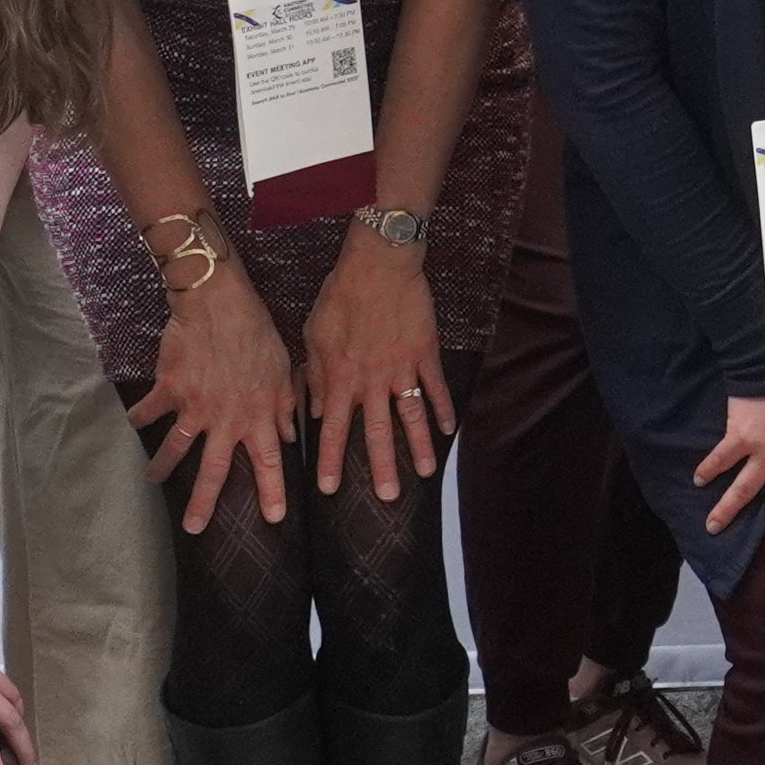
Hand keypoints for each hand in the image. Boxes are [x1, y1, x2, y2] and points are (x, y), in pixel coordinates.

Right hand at [129, 260, 296, 531]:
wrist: (219, 303)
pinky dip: (138, 417)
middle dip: (204, 502)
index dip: (272, 491)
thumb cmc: (256, 332)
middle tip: (194, 529)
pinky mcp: (169, 390)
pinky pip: (150, 410)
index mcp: (258, 414)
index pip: (268, 461)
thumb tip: (291, 435)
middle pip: (215, 469)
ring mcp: (195, 406)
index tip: (273, 518)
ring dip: (162, 466)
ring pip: (176, 447)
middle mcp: (226, 418)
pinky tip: (131, 424)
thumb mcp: (283, 369)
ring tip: (152, 479)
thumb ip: (286, 405)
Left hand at [300, 231, 450, 501]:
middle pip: (377, 433)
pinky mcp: (425, 353)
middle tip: (387, 498)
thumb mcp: (314, 336)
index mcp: (341, 378)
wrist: (378, 266)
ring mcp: (401, 369)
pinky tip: (450, 430)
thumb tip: (317, 409)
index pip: (335, 429)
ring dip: (417, 447)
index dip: (332, 461)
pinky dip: (444, 409)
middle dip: (381, 468)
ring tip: (426, 473)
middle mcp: (372, 380)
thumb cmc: (340, 296)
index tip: (329, 489)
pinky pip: (435, 387)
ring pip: (411, 416)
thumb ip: (316, 376)